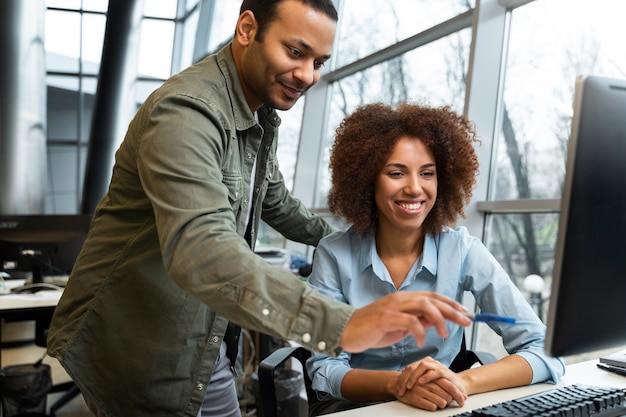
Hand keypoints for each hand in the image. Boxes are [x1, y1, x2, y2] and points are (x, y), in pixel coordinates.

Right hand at [338, 292, 469, 352]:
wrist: (347, 330)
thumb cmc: (372, 329)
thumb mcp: (399, 326)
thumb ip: (416, 321)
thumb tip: (435, 321)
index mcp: (404, 299)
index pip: (432, 297)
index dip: (450, 304)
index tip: (464, 312)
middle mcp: (400, 299)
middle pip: (432, 300)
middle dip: (452, 310)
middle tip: (466, 321)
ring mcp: (393, 307)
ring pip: (424, 306)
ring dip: (439, 319)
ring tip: (445, 333)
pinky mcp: (386, 318)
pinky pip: (409, 322)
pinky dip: (419, 331)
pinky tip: (421, 341)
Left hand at [396, 357, 467, 409]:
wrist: (458, 385)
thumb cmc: (441, 384)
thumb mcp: (426, 381)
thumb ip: (416, 378)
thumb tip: (402, 380)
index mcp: (424, 363)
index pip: (409, 368)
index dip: (402, 378)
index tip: (398, 389)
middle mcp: (430, 362)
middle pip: (414, 366)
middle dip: (405, 378)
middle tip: (401, 389)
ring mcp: (438, 366)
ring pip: (423, 366)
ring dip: (414, 376)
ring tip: (409, 386)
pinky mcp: (446, 372)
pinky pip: (436, 372)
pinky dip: (428, 376)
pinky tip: (421, 382)